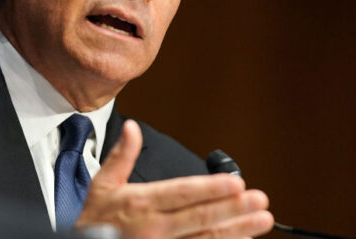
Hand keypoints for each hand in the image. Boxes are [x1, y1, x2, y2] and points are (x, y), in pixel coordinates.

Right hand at [75, 120, 273, 238]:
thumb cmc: (94, 220)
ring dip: (236, 230)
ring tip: (262, 221)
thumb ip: (121, 156)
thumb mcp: (102, 184)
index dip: (210, 189)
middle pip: (200, 217)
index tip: (236, 183)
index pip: (182, 193)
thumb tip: (132, 127)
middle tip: (260, 200)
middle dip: (233, 209)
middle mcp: (154, 227)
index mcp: (140, 202)